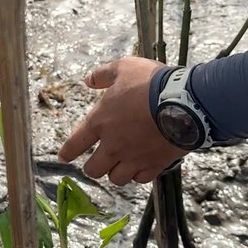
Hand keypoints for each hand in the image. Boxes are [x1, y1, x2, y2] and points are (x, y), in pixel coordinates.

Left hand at [58, 57, 186, 184]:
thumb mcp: (124, 67)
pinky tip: (141, 166)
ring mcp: (134, 158)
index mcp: (100, 122)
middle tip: (99, 160)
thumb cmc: (151, 83)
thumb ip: (103, 75)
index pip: (75, 143)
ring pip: (116, 179)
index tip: (63, 157)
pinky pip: (140, 179)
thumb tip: (88, 80)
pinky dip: (138, 174)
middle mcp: (113, 145)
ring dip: (116, 172)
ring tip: (121, 164)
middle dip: (93, 166)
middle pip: (93, 169)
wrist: (183, 101)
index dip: (67, 152)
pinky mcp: (154, 165)